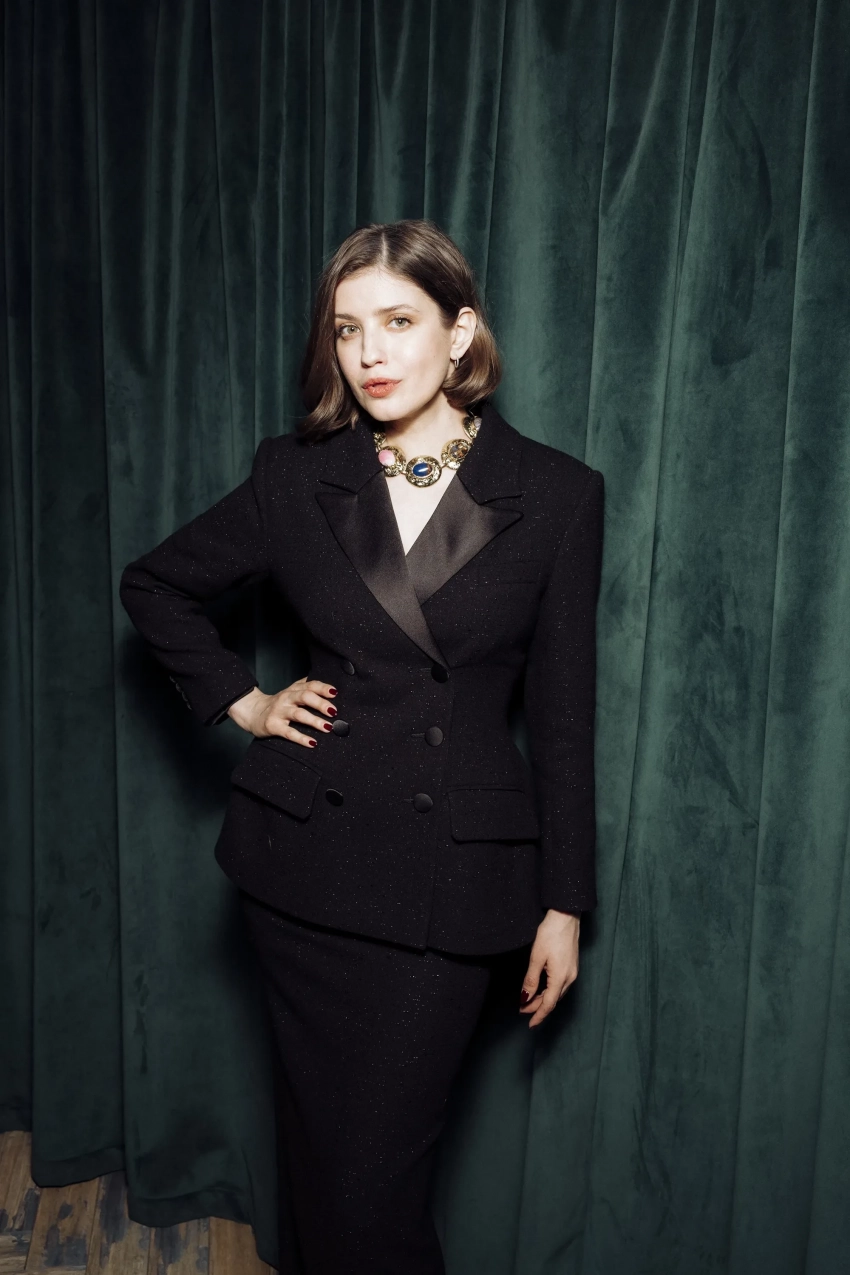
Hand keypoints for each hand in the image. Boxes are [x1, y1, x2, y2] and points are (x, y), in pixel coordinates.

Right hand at [226, 677, 337, 744]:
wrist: (252, 712)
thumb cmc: (278, 704)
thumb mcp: (291, 692)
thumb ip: (307, 688)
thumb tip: (331, 688)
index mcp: (293, 690)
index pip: (310, 685)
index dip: (323, 688)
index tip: (335, 692)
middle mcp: (286, 698)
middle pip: (305, 697)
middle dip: (320, 704)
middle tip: (334, 712)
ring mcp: (279, 712)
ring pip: (299, 714)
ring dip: (314, 721)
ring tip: (328, 727)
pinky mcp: (273, 726)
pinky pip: (289, 733)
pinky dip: (301, 738)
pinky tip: (312, 743)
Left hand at [519, 909, 579, 1027]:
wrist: (566, 917)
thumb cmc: (550, 933)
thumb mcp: (536, 957)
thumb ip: (531, 980)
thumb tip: (525, 998)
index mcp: (560, 978)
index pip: (549, 1004)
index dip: (539, 1015)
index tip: (530, 1024)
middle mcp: (569, 978)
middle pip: (553, 1000)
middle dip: (538, 1008)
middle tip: (523, 1011)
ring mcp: (572, 972)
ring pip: (557, 993)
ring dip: (544, 999)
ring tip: (529, 1002)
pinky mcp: (572, 965)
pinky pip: (561, 985)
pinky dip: (550, 990)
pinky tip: (542, 989)